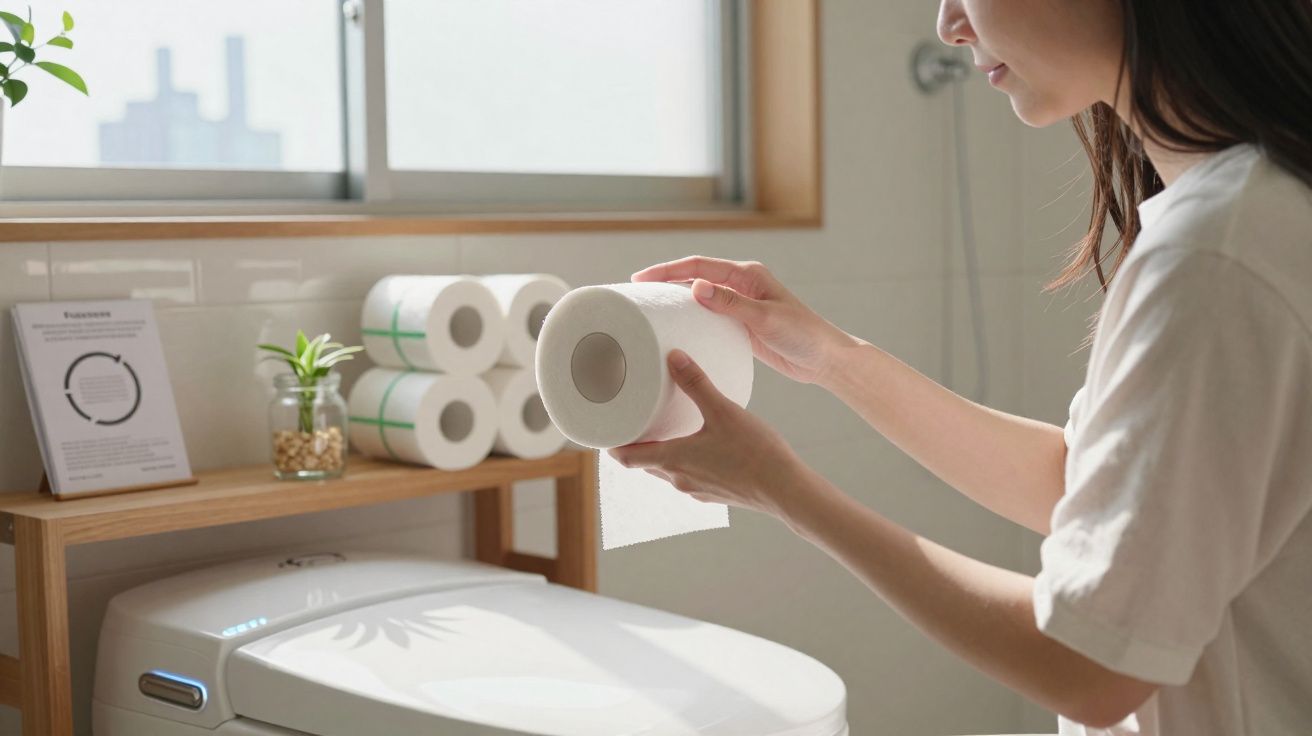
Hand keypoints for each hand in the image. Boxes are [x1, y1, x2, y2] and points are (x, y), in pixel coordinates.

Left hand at [608, 350, 824, 521]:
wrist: (786, 490)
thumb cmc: (754, 452)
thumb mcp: (723, 410)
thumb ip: (697, 383)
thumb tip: (674, 357)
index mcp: (672, 460)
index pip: (626, 457)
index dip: (610, 444)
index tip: (602, 429)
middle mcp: (678, 479)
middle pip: (644, 463)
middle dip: (634, 443)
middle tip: (629, 420)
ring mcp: (697, 489)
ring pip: (666, 470)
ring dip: (659, 452)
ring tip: (661, 427)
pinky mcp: (715, 493)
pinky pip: (689, 475)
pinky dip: (683, 460)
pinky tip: (697, 445)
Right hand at [632, 256, 859, 384]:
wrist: (825, 359)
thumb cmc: (803, 334)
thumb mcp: (765, 318)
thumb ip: (731, 304)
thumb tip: (696, 287)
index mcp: (747, 275)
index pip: (699, 266)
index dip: (668, 271)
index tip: (642, 279)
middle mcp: (741, 285)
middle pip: (694, 277)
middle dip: (665, 282)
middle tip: (636, 292)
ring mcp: (740, 305)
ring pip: (699, 298)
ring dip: (675, 300)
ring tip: (648, 309)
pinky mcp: (741, 325)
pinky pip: (709, 318)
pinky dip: (690, 320)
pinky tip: (675, 330)